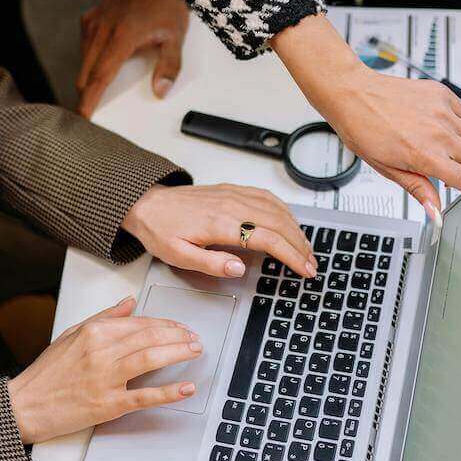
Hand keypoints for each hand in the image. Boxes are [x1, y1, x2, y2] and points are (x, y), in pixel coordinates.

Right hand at [7, 297, 201, 443]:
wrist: (24, 405)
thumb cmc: (47, 373)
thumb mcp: (72, 334)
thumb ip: (104, 318)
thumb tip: (129, 302)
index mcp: (94, 332)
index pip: (139, 323)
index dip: (165, 324)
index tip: (180, 327)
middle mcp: (101, 352)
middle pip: (149, 337)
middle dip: (178, 336)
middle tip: (194, 338)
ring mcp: (105, 378)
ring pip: (150, 359)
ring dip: (178, 353)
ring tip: (195, 351)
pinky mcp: (107, 404)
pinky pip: (144, 396)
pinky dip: (168, 392)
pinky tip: (185, 387)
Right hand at [77, 0, 189, 117]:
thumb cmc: (166, 10)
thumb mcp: (175, 39)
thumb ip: (169, 67)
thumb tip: (160, 91)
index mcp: (123, 35)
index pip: (101, 74)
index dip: (90, 98)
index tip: (83, 115)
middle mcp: (103, 28)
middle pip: (86, 72)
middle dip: (87, 93)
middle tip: (92, 109)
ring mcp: (93, 22)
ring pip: (83, 60)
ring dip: (89, 76)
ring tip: (99, 88)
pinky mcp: (88, 18)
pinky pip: (84, 46)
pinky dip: (90, 59)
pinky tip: (104, 61)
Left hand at [123, 185, 316, 278]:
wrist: (147, 204)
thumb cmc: (161, 230)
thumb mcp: (178, 256)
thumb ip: (210, 264)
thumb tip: (239, 269)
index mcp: (220, 223)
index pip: (268, 239)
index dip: (291, 255)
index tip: (305, 269)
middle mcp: (231, 205)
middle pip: (279, 223)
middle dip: (300, 245)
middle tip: (312, 265)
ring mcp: (233, 195)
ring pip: (276, 209)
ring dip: (296, 229)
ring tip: (306, 249)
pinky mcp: (232, 190)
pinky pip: (266, 197)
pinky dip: (284, 210)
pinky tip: (290, 222)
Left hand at [270, 14, 460, 211]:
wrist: (353, 93)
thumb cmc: (364, 130)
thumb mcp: (387, 168)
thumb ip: (418, 188)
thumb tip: (436, 213)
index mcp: (426, 156)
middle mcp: (440, 133)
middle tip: (448, 166)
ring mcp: (443, 111)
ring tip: (433, 141)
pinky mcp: (442, 92)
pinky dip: (454, 122)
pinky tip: (431, 121)